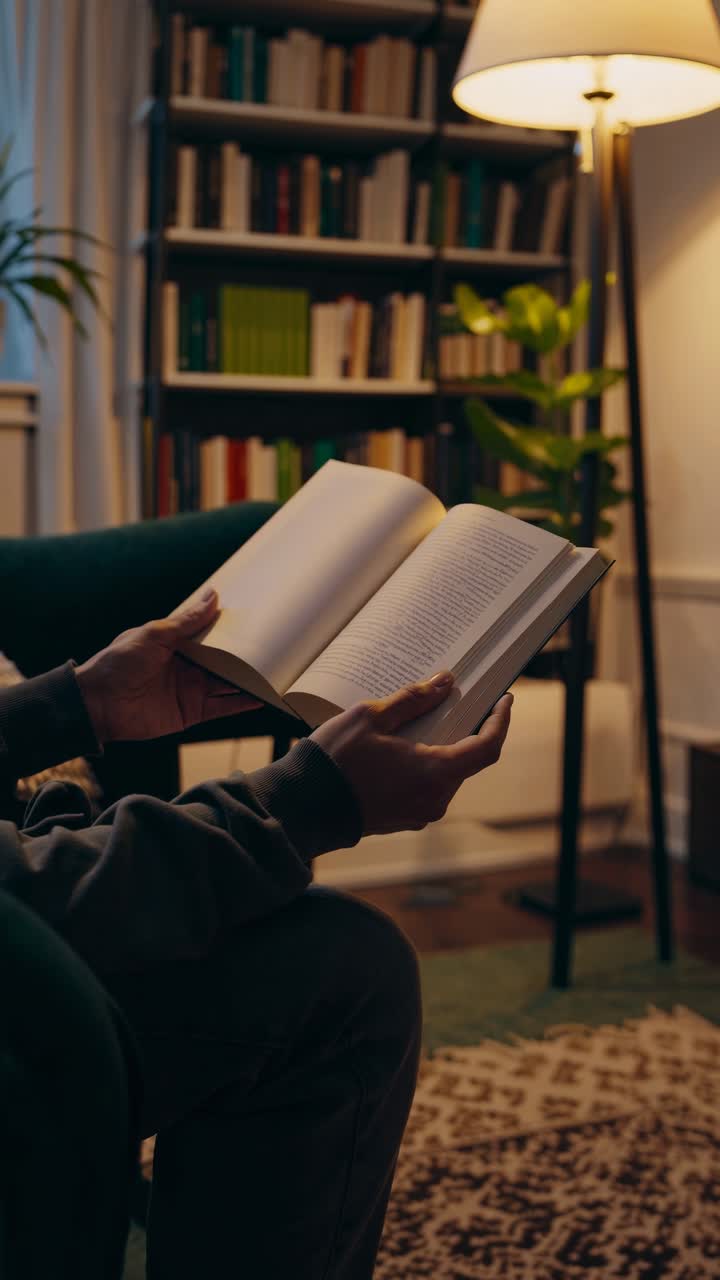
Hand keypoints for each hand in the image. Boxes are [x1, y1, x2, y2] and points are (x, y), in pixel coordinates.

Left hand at [75, 589, 260, 742]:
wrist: (98, 704)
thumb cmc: (118, 662)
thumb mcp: (153, 634)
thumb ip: (186, 620)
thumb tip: (213, 595)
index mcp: (176, 644)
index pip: (211, 634)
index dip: (231, 628)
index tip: (257, 618)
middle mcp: (187, 667)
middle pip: (225, 661)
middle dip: (247, 655)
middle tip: (277, 645)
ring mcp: (191, 691)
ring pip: (228, 684)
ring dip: (249, 680)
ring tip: (277, 671)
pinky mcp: (192, 713)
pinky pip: (222, 707)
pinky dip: (242, 703)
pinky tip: (260, 696)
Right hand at [311, 674, 512, 835]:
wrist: (303, 807)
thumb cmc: (335, 761)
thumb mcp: (371, 717)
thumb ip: (413, 700)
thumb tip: (446, 683)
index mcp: (435, 773)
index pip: (487, 747)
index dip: (500, 721)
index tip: (504, 700)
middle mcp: (435, 799)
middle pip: (465, 759)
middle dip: (464, 729)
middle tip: (454, 701)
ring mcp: (420, 813)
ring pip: (445, 774)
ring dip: (441, 747)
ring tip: (421, 721)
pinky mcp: (404, 818)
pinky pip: (426, 787)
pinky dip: (424, 765)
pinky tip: (403, 747)